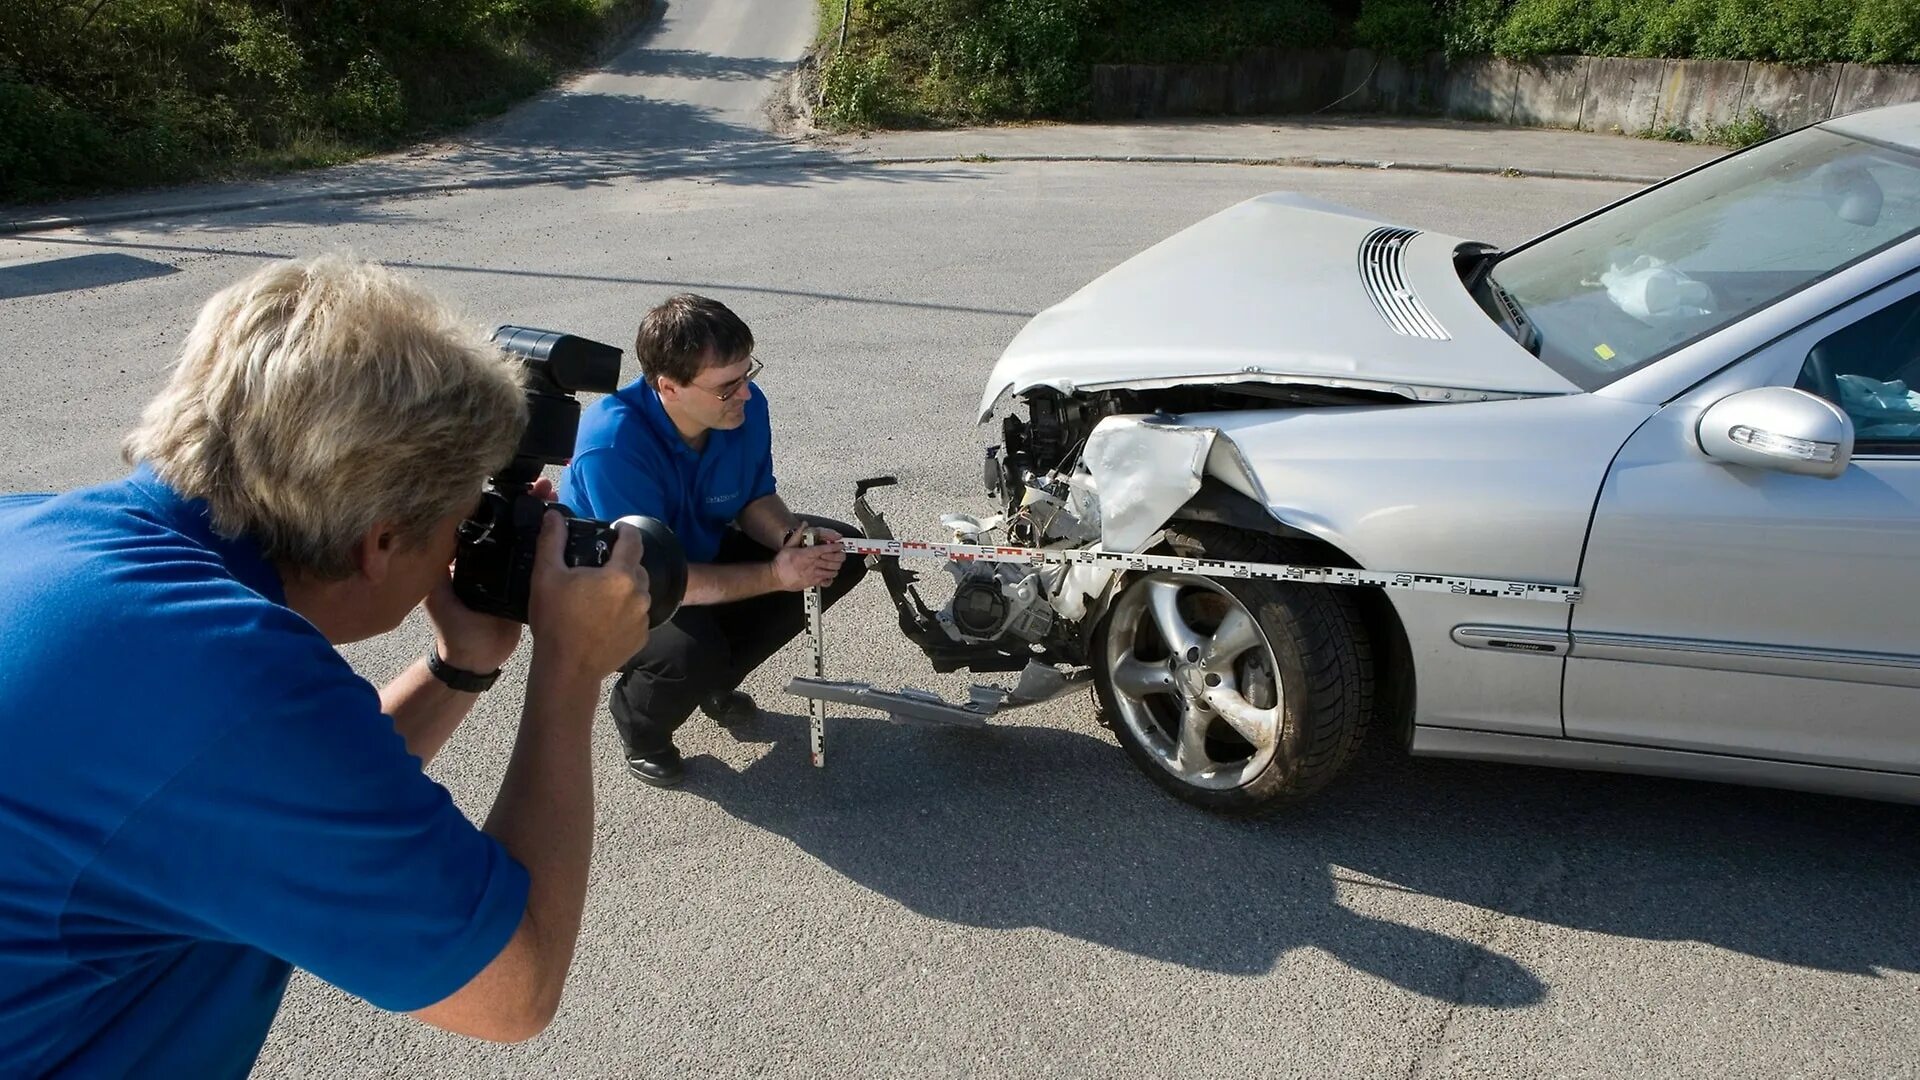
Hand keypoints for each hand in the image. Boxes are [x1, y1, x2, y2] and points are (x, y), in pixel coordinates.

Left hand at [422, 478, 557, 671]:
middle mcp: (493, 561)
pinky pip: (542, 562)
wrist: (477, 661)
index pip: (487, 522)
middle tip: (544, 486)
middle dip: (528, 503)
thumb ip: (437, 572)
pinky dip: (553, 546)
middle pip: (512, 524)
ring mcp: (512, 572)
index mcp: (471, 558)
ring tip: (558, 498)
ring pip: (529, 539)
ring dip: (543, 518)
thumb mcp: (437, 597)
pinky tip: (566, 529)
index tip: (516, 486)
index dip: (502, 502)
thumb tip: (434, 536)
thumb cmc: (453, 630)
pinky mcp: (530, 586)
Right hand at [526, 509, 653, 679]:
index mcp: (621, 576)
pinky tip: (603, 619)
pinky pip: (637, 616)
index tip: (618, 528)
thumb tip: (553, 515)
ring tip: (599, 596)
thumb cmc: (556, 621)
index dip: (626, 530)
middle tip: (598, 569)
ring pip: (638, 593)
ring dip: (624, 590)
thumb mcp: (546, 576)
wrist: (567, 669)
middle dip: (621, 564)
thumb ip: (552, 541)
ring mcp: (643, 619)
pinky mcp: (641, 638)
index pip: (634, 541)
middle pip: (637, 568)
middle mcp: (640, 595)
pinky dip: (625, 612)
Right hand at [771, 524, 843, 590]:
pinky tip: (830, 575)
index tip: (840, 545)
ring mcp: (814, 574)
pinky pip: (826, 582)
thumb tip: (804, 524)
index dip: (836, 547)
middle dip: (840, 556)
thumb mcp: (789, 545)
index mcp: (808, 554)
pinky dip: (830, 579)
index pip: (826, 549)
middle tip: (842, 554)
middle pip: (832, 560)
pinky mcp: (812, 583)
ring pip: (832, 571)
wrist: (775, 577)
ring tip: (837, 563)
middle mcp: (813, 564)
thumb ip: (798, 534)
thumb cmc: (781, 562)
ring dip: (837, 567)